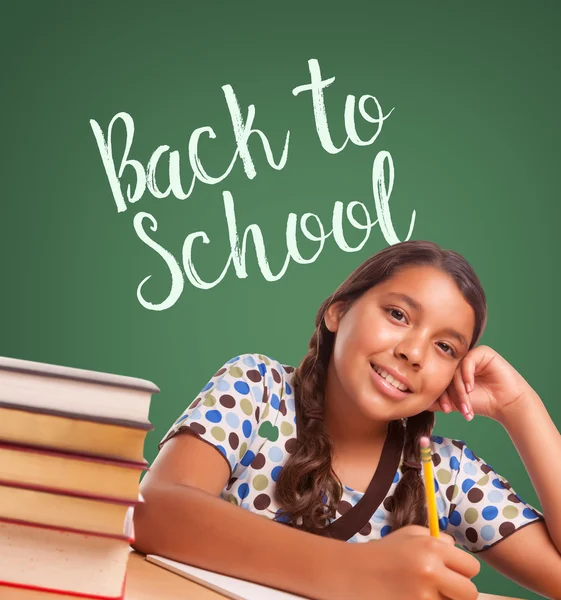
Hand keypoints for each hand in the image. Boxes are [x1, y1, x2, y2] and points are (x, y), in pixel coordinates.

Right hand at [332, 525, 479, 599]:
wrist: (353, 572)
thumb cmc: (383, 552)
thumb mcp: (409, 534)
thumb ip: (437, 540)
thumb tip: (457, 552)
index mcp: (431, 548)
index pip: (471, 567)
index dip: (462, 571)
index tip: (449, 572)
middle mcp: (430, 572)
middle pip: (469, 593)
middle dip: (458, 592)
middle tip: (441, 588)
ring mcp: (422, 597)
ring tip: (425, 593)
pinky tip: (415, 598)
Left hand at [427, 345, 533, 422]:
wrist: (506, 404)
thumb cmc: (482, 402)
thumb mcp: (455, 402)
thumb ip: (437, 401)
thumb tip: (417, 404)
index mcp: (452, 369)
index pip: (439, 378)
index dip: (440, 394)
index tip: (445, 410)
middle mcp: (460, 361)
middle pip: (446, 373)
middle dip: (450, 394)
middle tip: (453, 409)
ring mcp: (471, 355)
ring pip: (456, 369)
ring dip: (459, 389)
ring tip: (466, 404)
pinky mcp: (483, 352)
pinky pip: (468, 361)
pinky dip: (467, 376)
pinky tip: (471, 388)